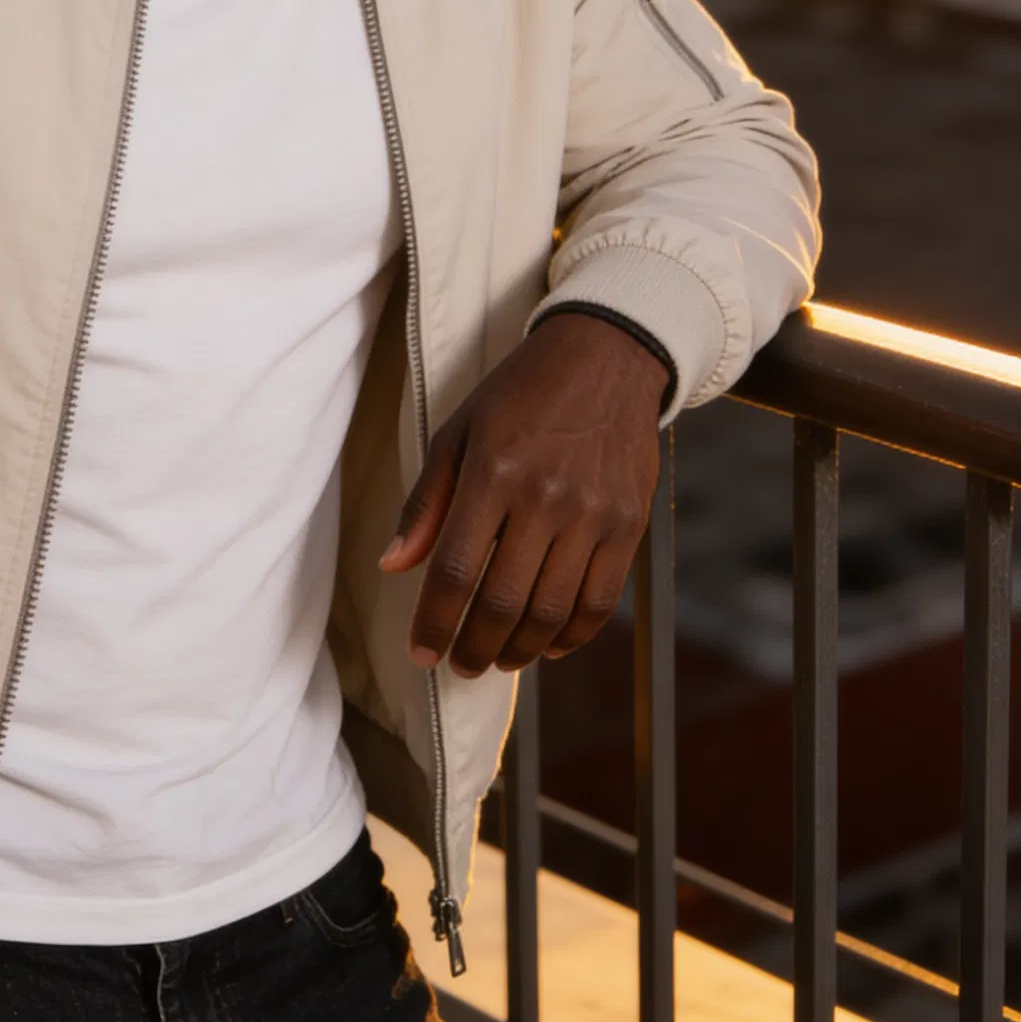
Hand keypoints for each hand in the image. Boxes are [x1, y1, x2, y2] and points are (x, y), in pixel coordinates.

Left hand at [379, 313, 668, 676]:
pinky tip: (548, 645)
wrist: (606, 357)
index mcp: (493, 472)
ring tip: (498, 659)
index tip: (421, 653)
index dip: (434, 623)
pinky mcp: (628, 524)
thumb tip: (392, 565)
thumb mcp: (459, 431)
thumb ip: (426, 503)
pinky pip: (599, 602)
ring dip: (519, 650)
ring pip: (551, 613)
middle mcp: (545, 497)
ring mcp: (592, 514)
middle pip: (503, 602)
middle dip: (474, 649)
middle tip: (460, 665)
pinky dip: (572, 636)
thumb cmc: (521, 394)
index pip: (456, 571)